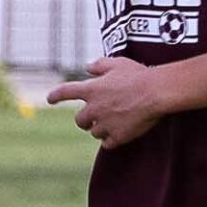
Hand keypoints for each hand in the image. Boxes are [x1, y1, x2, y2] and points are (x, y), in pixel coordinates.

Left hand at [47, 56, 169, 146]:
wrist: (157, 92)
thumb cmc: (139, 75)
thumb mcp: (117, 63)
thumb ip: (99, 65)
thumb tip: (88, 68)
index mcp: (91, 90)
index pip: (65, 92)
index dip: (56, 96)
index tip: (49, 99)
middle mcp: (94, 108)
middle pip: (80, 120)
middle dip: (86, 119)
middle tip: (96, 116)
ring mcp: (105, 124)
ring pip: (95, 132)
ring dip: (101, 128)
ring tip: (115, 121)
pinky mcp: (117, 136)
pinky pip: (107, 143)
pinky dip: (111, 139)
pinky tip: (119, 133)